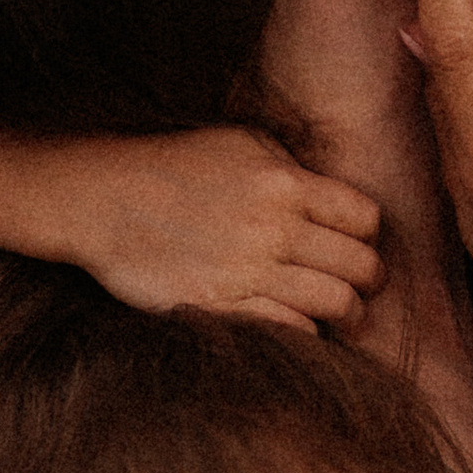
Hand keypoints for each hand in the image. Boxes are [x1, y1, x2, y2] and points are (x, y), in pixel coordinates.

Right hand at [75, 126, 383, 333]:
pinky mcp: (221, 306)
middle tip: (363, 285)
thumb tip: (331, 196)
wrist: (103, 198)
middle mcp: (274, 227)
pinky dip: (307, 330)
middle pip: (360, 264)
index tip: (360, 243)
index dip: (369, 234)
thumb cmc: (173, 164)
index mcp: (284, 182)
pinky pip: (292, 329)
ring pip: (336, 302)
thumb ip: (291, 167)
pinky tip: (301, 323)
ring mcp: (248, 270)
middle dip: (369, 279)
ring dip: (349, 313)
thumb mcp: (240, 142)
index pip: (364, 218)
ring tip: (345, 315)